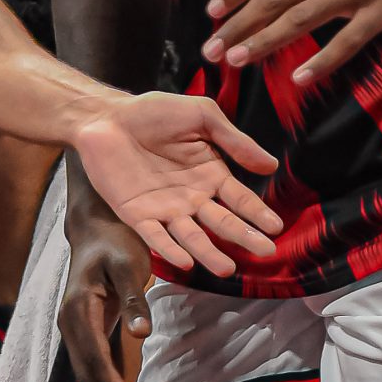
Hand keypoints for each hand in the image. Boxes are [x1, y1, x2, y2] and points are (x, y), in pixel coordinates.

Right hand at [58, 199, 151, 381]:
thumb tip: (142, 333)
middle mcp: (69, 325)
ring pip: (86, 378)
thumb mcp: (128, 263)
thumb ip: (135, 297)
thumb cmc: (115, 243)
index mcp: (79, 308)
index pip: (94, 355)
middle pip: (86, 375)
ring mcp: (73, 332)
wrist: (96, 229)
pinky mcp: (83, 335)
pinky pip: (91, 370)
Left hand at [72, 91, 281, 277]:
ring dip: (208, 254)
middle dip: (244, 237)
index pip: (240, 200)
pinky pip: (156, 236)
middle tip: (265, 251)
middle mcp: (192, 198)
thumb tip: (271, 165)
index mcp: (211, 175)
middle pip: (222, 223)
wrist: (107, 116)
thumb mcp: (202, 116)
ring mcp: (165, 209)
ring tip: (226, 269)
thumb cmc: (154, 112)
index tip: (275, 227)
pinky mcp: (137, 215)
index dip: (258, 214)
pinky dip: (169, 250)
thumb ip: (234, 140)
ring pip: (191, 237)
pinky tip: (185, 261)